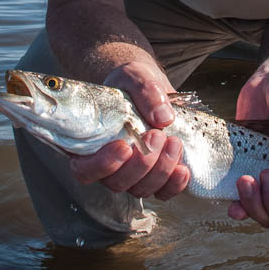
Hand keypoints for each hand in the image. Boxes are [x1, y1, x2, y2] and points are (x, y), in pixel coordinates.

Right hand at [69, 60, 190, 200]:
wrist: (150, 90)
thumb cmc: (131, 84)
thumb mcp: (134, 76)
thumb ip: (144, 91)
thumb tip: (163, 117)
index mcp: (89, 144)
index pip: (85, 169)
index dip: (103, 164)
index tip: (123, 146)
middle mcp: (108, 166)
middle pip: (117, 182)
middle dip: (141, 163)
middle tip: (156, 135)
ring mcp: (131, 175)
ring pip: (141, 189)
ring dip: (160, 169)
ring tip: (174, 141)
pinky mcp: (155, 177)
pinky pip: (163, 192)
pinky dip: (174, 184)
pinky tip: (183, 168)